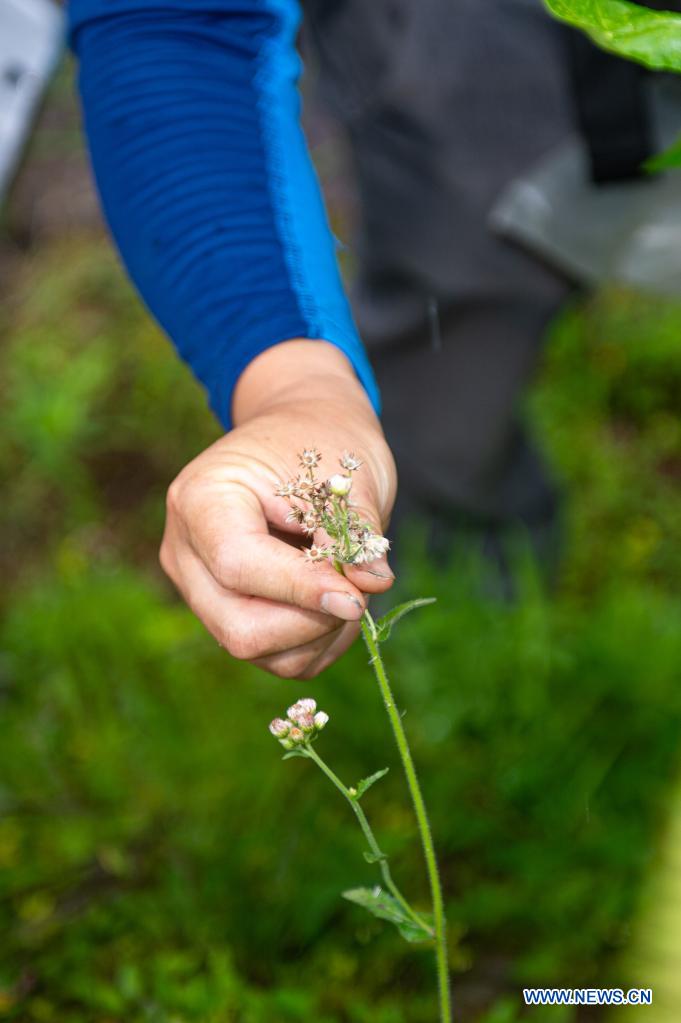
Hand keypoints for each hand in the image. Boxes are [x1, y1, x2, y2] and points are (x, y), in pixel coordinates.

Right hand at [160, 340, 396, 677]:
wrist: (304, 433)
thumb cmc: (322, 443)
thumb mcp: (346, 475)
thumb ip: (356, 533)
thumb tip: (372, 586)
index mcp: (200, 498)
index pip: (238, 564)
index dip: (300, 589)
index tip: (357, 597)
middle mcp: (185, 551)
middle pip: (238, 626)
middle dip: (310, 621)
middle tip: (360, 591)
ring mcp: (199, 589)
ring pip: (257, 649)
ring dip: (319, 634)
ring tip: (353, 587)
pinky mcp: (225, 615)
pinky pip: (273, 657)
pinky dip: (316, 643)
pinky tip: (337, 602)